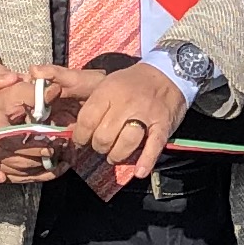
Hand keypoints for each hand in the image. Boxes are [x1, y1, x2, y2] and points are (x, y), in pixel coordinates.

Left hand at [69, 61, 191, 195]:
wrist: (168, 73)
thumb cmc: (134, 82)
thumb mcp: (108, 83)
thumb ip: (93, 105)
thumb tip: (75, 130)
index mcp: (109, 91)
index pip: (87, 120)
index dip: (80, 136)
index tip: (81, 141)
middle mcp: (126, 103)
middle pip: (104, 136)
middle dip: (99, 147)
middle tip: (101, 146)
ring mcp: (146, 114)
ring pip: (125, 144)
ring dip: (116, 156)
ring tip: (114, 155)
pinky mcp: (163, 125)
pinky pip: (153, 146)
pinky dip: (146, 161)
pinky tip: (139, 171)